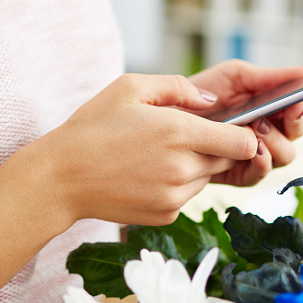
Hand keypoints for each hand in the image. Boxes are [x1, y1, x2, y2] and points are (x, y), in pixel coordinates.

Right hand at [24, 73, 257, 226]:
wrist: (59, 179)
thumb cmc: (92, 127)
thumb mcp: (129, 88)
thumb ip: (178, 87)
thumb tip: (212, 101)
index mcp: (180, 133)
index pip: (243, 143)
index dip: (243, 134)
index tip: (229, 128)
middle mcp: (183, 169)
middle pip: (227, 160)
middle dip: (214, 147)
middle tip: (181, 138)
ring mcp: (175, 196)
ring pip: (206, 178)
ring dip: (194, 166)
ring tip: (156, 155)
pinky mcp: (166, 215)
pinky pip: (187, 197)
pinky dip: (176, 186)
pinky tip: (147, 175)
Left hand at [187, 60, 302, 185]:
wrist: (169, 116)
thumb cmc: (204, 94)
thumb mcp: (236, 76)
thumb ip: (270, 77)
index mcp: (274, 105)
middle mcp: (272, 131)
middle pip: (300, 131)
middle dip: (298, 120)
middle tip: (290, 108)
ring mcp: (258, 153)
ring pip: (286, 154)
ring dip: (276, 140)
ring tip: (258, 126)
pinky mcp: (241, 173)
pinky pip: (262, 173)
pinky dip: (261, 161)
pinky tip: (254, 148)